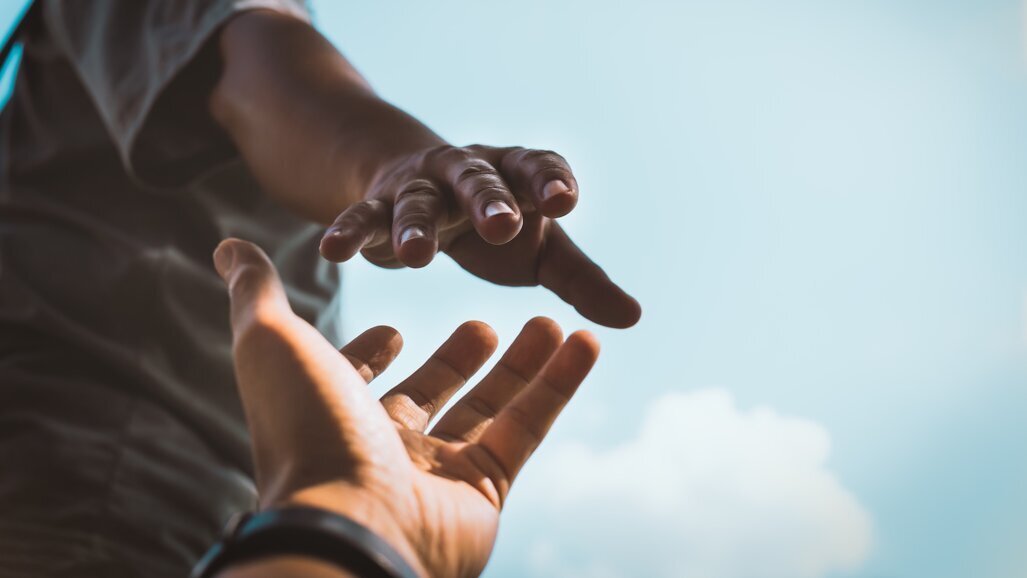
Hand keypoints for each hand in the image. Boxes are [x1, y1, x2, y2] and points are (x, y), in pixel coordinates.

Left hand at [213, 238, 600, 577]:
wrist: (350, 522)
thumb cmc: (306, 429)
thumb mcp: (273, 342)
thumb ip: (256, 293)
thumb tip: (228, 245)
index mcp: (333, 413)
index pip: (357, 380)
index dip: (373, 355)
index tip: (394, 329)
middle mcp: (383, 446)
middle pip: (431, 392)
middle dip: (459, 359)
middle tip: (485, 325)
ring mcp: (436, 472)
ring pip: (489, 408)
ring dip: (523, 364)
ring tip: (552, 321)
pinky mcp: (484, 490)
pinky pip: (527, 429)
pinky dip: (558, 385)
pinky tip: (584, 342)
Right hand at [318, 145, 640, 327]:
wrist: (422, 188)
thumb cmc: (496, 224)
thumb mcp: (541, 250)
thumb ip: (582, 280)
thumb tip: (633, 318)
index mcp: (516, 176)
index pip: (537, 168)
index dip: (549, 181)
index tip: (564, 201)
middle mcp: (469, 173)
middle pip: (480, 180)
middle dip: (490, 201)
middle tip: (503, 225)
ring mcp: (421, 187)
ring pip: (417, 202)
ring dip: (415, 225)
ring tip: (416, 258)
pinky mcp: (378, 205)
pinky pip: (362, 217)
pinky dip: (349, 231)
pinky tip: (332, 250)